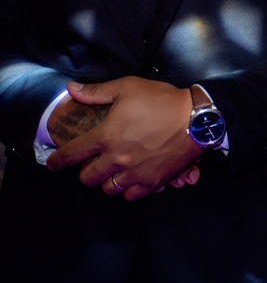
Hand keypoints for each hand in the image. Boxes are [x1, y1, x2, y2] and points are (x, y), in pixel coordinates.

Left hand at [46, 78, 201, 200]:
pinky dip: (128, 191)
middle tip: (92, 165)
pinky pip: (132, 196)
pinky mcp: (153, 181)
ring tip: (112, 173)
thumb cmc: (162, 100)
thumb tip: (71, 90)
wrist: (197, 118)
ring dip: (106, 182)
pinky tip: (131, 182)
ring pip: (108, 189)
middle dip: (85, 172)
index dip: (58, 161)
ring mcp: (134, 173)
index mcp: (106, 136)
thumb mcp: (128, 87)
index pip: (71, 154)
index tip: (53, 164)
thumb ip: (97, 92)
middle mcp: (116, 159)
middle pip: (87, 178)